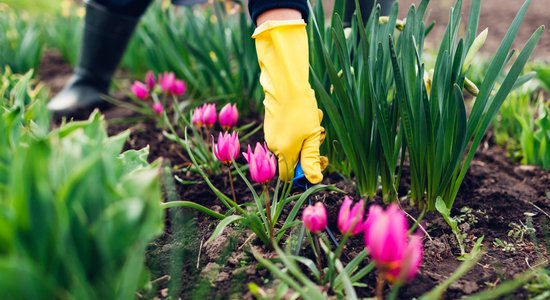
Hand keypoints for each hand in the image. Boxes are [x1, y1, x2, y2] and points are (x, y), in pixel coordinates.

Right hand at [253, 20, 325, 183]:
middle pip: (293, 159)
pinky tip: (306, 113)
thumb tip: (314, 180)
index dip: (303, 174)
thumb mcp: (312, 137)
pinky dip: (297, 128)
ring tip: (314, 119)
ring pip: (292, 144)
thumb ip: (311, 160)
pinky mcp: (271, 124)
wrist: (286, 84)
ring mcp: (270, 134)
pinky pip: (286, 133)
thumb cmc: (301, 110)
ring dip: (306, 136)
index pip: (289, 177)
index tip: (317, 161)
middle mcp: (273, 146)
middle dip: (308, 150)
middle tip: (320, 136)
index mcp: (284, 152)